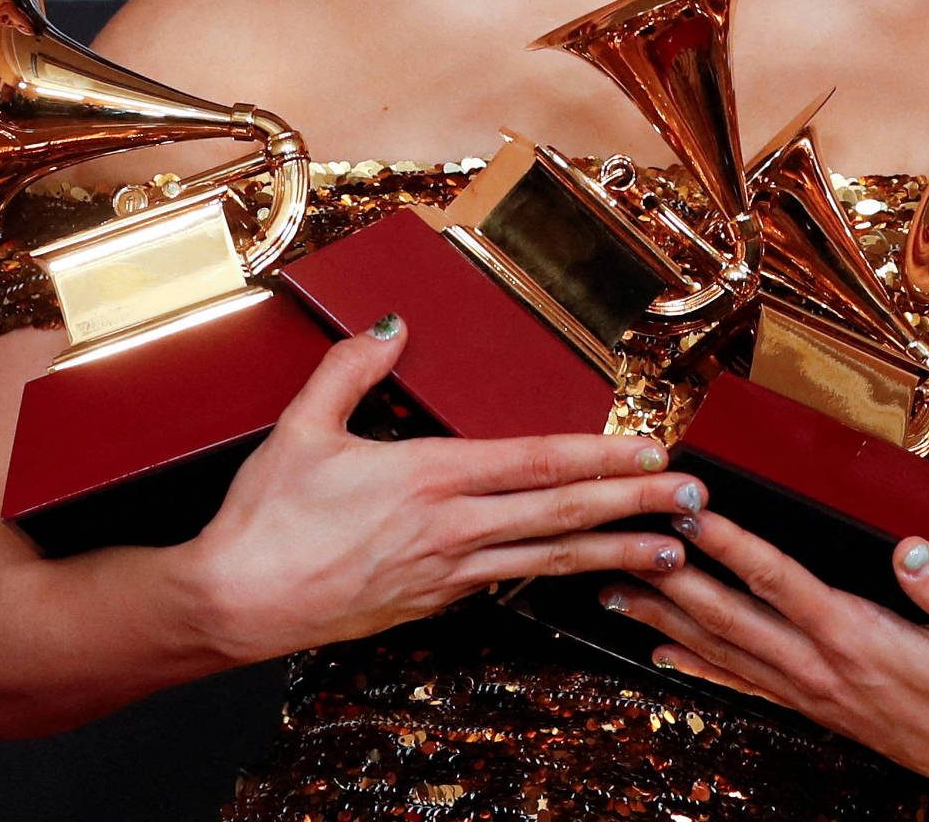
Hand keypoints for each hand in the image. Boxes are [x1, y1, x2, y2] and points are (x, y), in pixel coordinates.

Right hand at [182, 313, 704, 662]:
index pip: (536, 464)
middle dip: (635, 506)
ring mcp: (445, 575)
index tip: (655, 451)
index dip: (602, 456)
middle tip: (695, 501)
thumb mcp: (302, 427)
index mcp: (427, 478)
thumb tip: (395, 324)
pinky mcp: (430, 605)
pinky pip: (506, 584)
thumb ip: (352, 367)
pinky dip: (553, 575)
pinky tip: (582, 570)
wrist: (232, 605)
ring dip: (613, 552)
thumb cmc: (264, 520)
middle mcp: (449, 530)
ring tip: (669, 552)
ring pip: (547, 560)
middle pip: (562, 515)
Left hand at [603, 512, 928, 792]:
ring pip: (722, 650)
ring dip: (665, 618)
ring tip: (614, 590)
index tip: (689, 508)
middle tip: (620, 543)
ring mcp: (811, 691)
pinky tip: (663, 652)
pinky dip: (697, 665)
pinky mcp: (813, 706)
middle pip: (728, 616)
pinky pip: (741, 683)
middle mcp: (821, 665)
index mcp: (856, 638)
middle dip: (670, 577)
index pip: (777, 580)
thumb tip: (912, 550)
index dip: (730, 543)